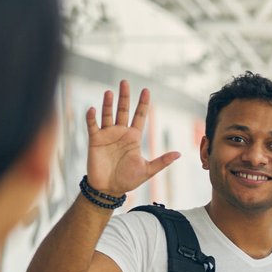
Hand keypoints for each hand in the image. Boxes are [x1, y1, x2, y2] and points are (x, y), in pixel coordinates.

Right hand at [85, 80, 179, 196]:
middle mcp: (121, 133)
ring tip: (110, 92)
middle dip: (124, 97)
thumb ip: (162, 161)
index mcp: (134, 138)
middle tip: (125, 82)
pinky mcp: (95, 140)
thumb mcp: (148, 170)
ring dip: (108, 104)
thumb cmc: (128, 180)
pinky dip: (92, 117)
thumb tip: (179, 154)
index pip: (140, 116)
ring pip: (107, 114)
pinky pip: (92, 125)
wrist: (109, 189)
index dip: (143, 104)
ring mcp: (107, 135)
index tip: (146, 90)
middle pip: (122, 110)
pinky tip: (93, 109)